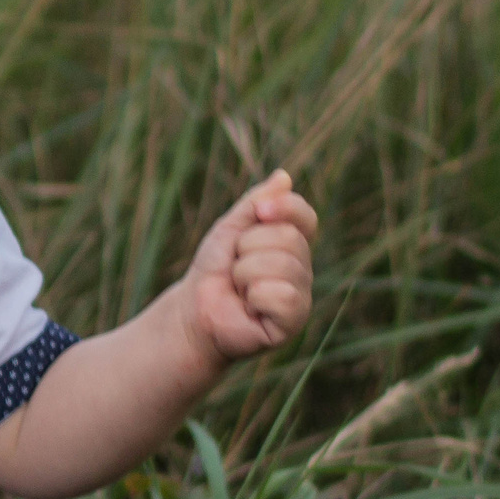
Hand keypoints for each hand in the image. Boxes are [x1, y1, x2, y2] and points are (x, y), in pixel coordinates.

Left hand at [182, 169, 318, 364]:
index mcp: (293, 244)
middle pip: (289, 238)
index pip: (305, 216)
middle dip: (248, 247)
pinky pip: (284, 296)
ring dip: (245, 273)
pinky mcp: (293, 322)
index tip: (259, 212)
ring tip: (239, 287)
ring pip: (282, 265)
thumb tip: (283, 176)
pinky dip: (256, 296)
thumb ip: (256, 203)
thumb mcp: (231, 228)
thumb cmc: (214, 268)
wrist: (193, 308)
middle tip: (235, 266)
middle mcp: (303, 269)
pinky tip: (249, 307)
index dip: (284, 207)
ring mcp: (301, 297)